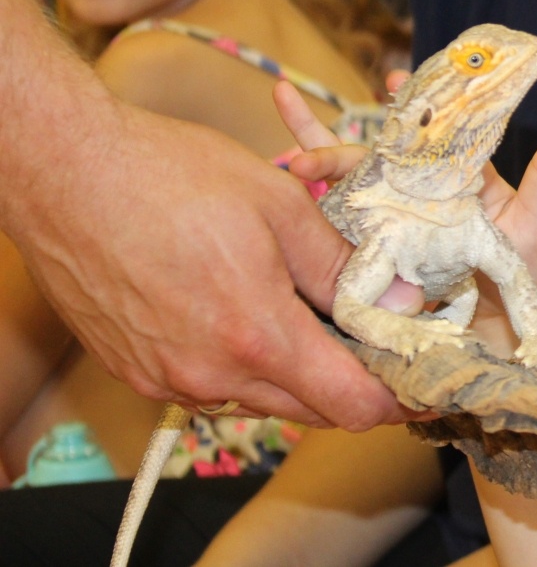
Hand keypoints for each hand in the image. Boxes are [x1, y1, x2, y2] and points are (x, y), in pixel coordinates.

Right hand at [8, 99, 405, 428]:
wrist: (67, 172)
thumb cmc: (172, 176)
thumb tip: (399, 302)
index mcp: (257, 336)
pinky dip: (249, 364)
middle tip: (381, 340)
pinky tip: (256, 313)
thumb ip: (343, 267)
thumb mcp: (281, 206)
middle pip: (311, 410)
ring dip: (300, 372)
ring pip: (263, 399)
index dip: (398, 397)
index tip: (425, 379)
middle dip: (355, 382)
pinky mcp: (138, 371)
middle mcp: (211, 375)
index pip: (351, 406)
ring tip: (321, 318)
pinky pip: (215, 386)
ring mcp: (168, 379)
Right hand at [277, 78, 536, 355]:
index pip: (418, 138)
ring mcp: (380, 237)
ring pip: (332, 194)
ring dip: (304, 168)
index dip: (405, 108)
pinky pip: (320, 242)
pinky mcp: (359, 272)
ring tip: (277, 150)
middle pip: (363, 163)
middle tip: (292, 108)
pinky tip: (267, 198)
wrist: (494, 354)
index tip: (392, 77)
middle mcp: (407, 206)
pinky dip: (294, 220)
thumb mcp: (530, 228)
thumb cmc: (518, 288)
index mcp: (446, 187)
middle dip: (330, 140)